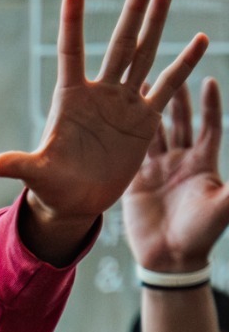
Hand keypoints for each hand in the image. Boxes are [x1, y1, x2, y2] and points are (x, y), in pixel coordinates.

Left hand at [0, 0, 208, 262]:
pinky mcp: (144, 120)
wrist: (75, 201)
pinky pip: (168, 85)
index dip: (73, 21)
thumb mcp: (36, 174)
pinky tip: (201, 38)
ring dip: (156, 23)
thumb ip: (18, 165)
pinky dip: (185, 63)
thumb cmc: (51, 185)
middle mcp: (99, 93)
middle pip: (119, 43)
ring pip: (144, 54)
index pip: (72, 51)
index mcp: (70, 98)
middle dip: (133, 11)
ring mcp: (123, 103)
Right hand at [125, 78, 228, 273]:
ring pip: (152, 134)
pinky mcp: (136, 182)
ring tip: (138, 88)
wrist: (170, 258)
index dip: (209, 105)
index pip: (208, 126)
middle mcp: (181, 162)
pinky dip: (124, 136)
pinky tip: (114, 119)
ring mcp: (157, 171)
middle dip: (176, 100)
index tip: (207, 81)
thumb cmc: (203, 232)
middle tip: (169, 73)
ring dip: (146, 112)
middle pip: (180, 123)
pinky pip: (129, 154)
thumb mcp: (227, 204)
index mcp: (203, 163)